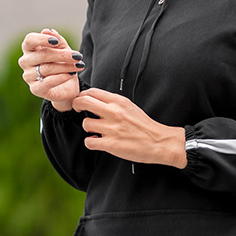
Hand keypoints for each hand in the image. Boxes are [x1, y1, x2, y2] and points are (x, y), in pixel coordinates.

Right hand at [18, 29, 85, 110]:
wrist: (67, 86)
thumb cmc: (62, 63)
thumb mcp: (63, 49)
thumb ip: (57, 39)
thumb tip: (48, 31)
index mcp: (29, 48)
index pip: (30, 40)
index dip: (42, 40)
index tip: (56, 42)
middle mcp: (25, 61)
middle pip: (42, 55)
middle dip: (62, 55)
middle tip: (78, 56)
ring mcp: (28, 76)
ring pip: (47, 68)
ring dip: (65, 66)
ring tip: (79, 66)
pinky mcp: (35, 89)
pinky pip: (47, 83)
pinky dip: (60, 78)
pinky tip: (70, 75)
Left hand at [72, 88, 186, 168]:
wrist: (159, 142)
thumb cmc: (145, 126)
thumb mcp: (130, 107)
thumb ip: (113, 103)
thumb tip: (96, 102)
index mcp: (119, 101)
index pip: (92, 91)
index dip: (83, 96)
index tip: (82, 100)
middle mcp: (114, 112)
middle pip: (83, 102)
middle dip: (77, 105)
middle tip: (78, 110)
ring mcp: (112, 129)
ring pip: (86, 123)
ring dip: (88, 128)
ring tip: (96, 131)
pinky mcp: (111, 144)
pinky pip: (89, 142)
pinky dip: (91, 143)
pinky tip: (97, 142)